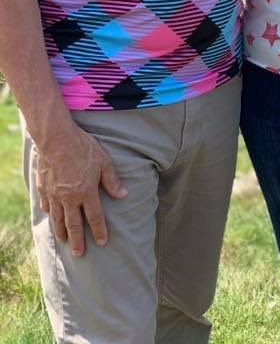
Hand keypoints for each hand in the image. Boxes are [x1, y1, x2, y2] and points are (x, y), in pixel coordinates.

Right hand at [36, 126, 127, 256]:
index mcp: (86, 192)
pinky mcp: (44, 188)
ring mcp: (54, 194)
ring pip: (57, 219)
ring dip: (61, 231)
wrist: (56, 138)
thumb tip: (123, 195)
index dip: (99, 231)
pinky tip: (51, 216)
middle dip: (77, 240)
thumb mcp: (104, 161)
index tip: (102, 242)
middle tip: (79, 253)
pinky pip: (47, 205)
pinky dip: (49, 213)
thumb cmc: (83, 147)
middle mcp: (69, 197)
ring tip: (64, 241)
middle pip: (74, 224)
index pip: (94, 217)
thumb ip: (112, 180)